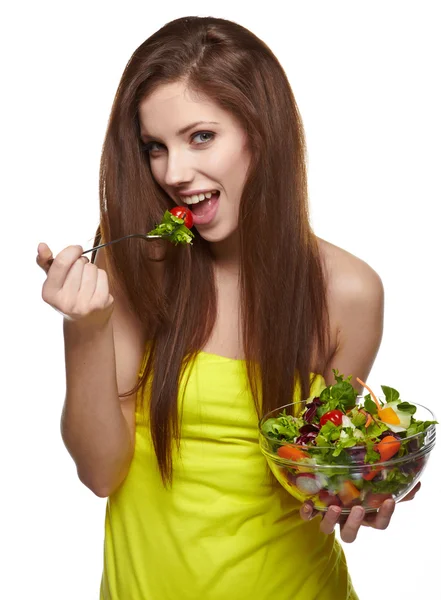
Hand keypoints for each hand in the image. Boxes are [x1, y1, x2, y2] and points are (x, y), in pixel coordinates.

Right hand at [36, 242, 113, 325]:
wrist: (85, 323)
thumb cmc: (67, 295)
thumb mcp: (53, 281)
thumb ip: (45, 262)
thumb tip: (41, 245)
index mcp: (49, 294)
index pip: (61, 263)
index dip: (71, 250)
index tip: (77, 249)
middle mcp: (66, 302)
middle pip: (79, 263)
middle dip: (81, 262)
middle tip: (80, 272)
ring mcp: (84, 304)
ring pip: (92, 268)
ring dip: (91, 269)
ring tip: (87, 280)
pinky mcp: (101, 304)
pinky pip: (103, 275)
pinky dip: (100, 276)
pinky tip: (96, 285)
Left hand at [299, 482, 420, 542]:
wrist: (327, 483)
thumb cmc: (357, 488)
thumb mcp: (375, 487)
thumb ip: (394, 487)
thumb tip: (416, 485)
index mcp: (363, 516)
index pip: (378, 524)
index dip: (385, 515)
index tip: (390, 500)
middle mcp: (345, 520)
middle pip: (350, 534)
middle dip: (356, 523)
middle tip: (359, 509)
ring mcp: (328, 518)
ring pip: (329, 529)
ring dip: (331, 520)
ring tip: (335, 507)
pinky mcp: (312, 512)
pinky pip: (308, 517)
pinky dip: (307, 512)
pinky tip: (308, 503)